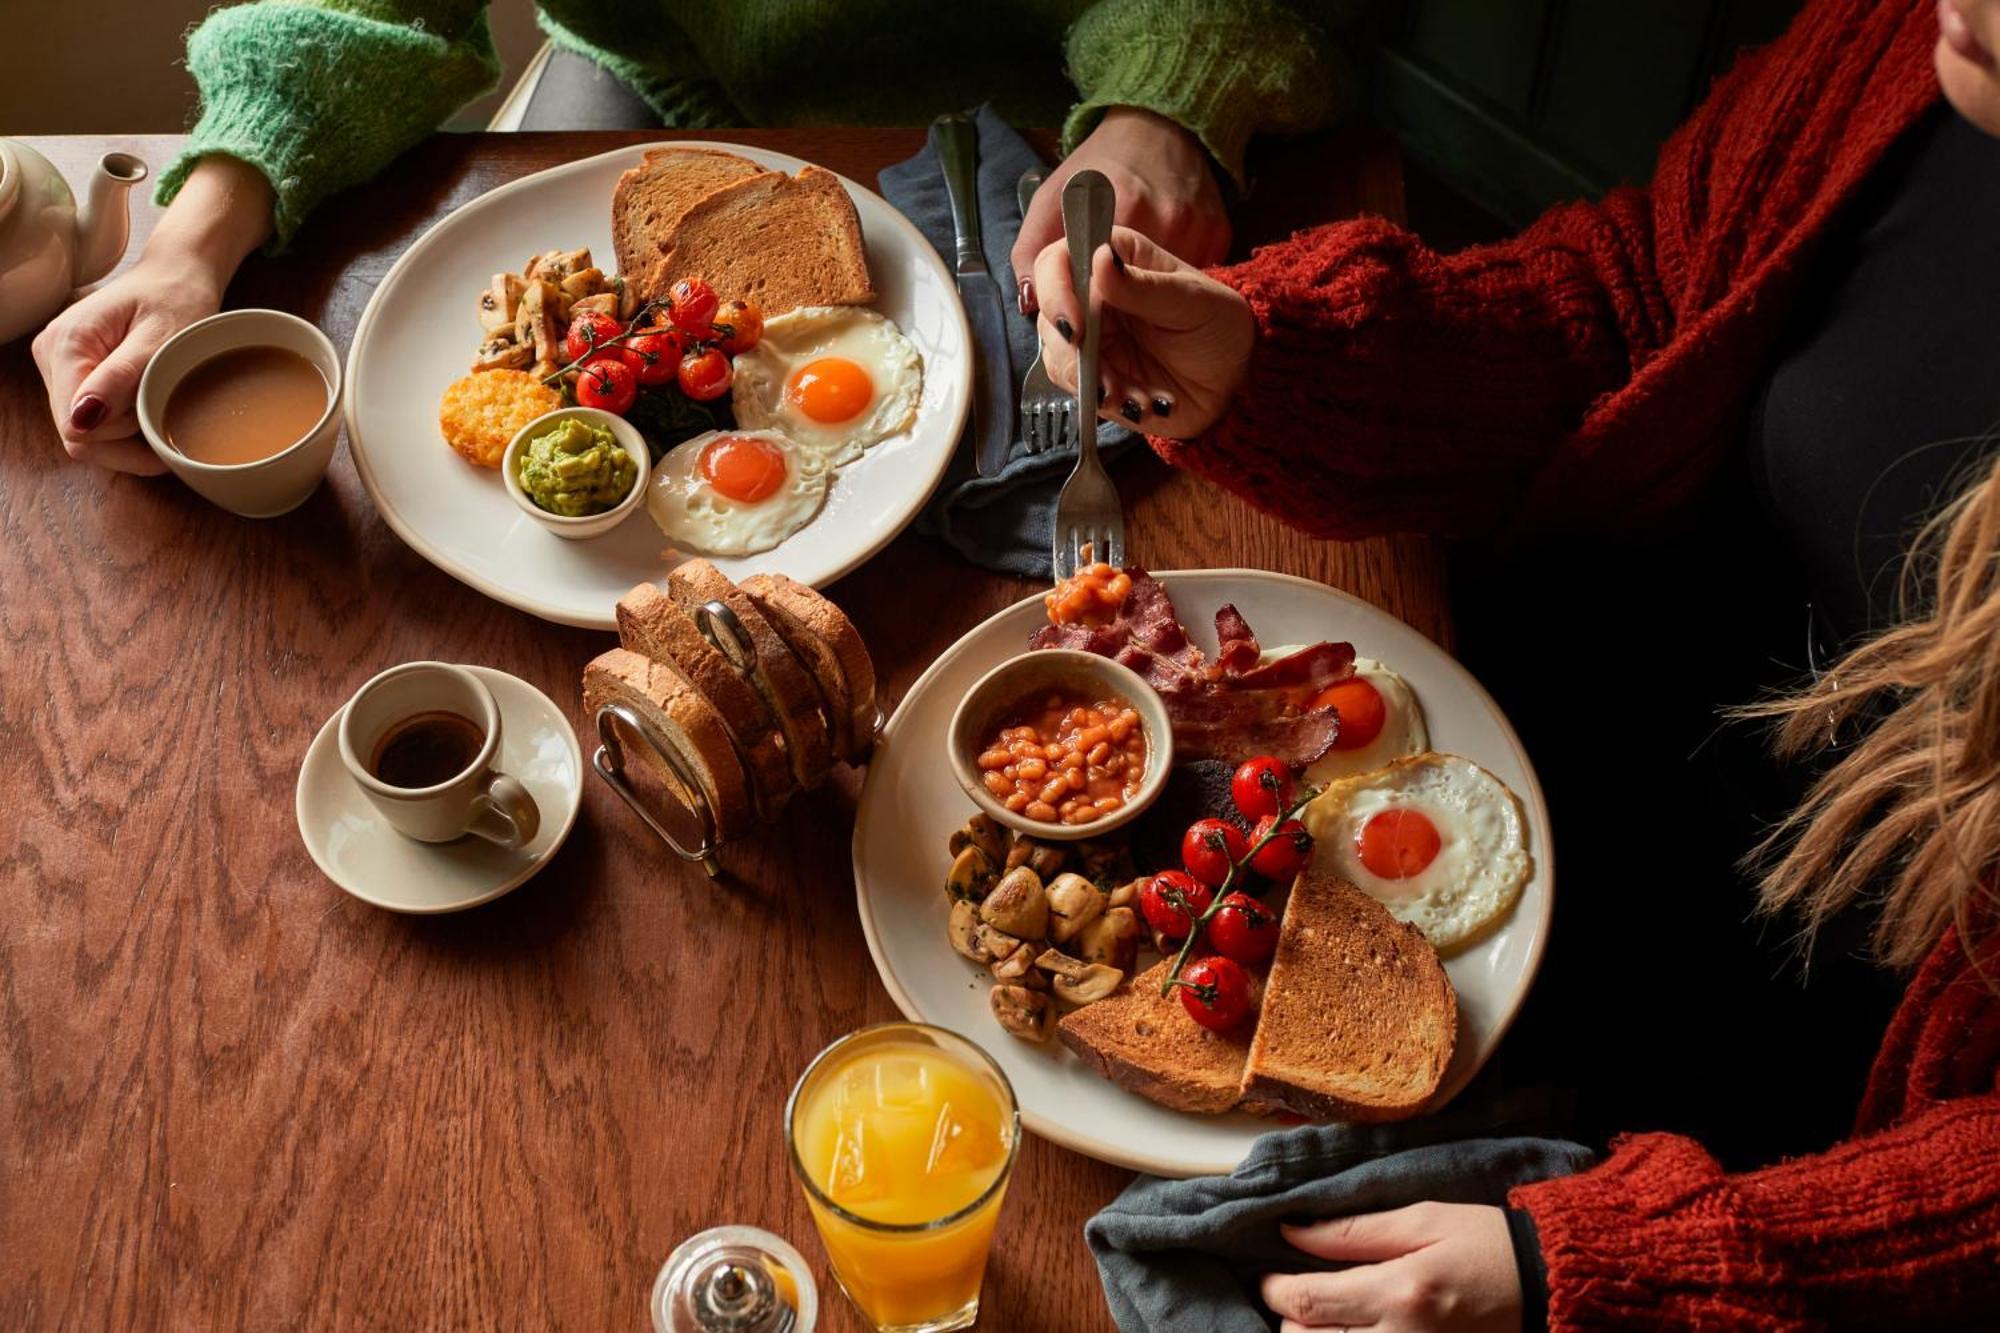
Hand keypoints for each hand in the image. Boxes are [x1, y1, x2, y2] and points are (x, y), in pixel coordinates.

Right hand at [30, 155, 271, 473]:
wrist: (177, 275)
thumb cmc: (176, 299)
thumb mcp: (160, 340)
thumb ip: (121, 378)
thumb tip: (82, 420)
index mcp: (66, 345)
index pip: (75, 427)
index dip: (121, 442)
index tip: (163, 427)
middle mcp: (50, 355)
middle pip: (78, 435)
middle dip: (126, 442)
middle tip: (168, 417)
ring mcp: (57, 365)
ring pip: (85, 432)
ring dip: (127, 437)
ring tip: (162, 409)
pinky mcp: (71, 372)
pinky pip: (92, 418)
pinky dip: (124, 426)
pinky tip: (151, 411)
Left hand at [1011, 106, 1229, 309]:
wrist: (1159, 126)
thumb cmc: (1099, 163)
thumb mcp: (1052, 197)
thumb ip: (1031, 251)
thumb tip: (1028, 302)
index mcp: (1117, 210)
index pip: (1097, 285)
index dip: (1085, 304)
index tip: (1076, 318)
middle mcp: (1162, 218)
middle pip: (1136, 291)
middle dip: (1115, 301)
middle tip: (1103, 295)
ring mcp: (1195, 226)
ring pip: (1166, 289)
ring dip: (1147, 292)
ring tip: (1132, 277)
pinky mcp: (1219, 233)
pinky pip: (1195, 275)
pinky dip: (1175, 279)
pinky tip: (1162, 264)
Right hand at [1031, 225, 1254, 437]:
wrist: (1235, 382)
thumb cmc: (1219, 328)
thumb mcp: (1192, 302)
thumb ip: (1143, 286)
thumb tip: (1098, 259)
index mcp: (1116, 260)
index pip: (1059, 260)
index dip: (1055, 289)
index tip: (1075, 325)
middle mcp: (1094, 297)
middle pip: (1049, 315)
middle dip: (1073, 352)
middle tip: (1106, 378)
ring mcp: (1091, 339)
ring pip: (1059, 357)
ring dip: (1094, 384)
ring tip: (1137, 397)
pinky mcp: (1095, 377)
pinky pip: (1079, 391)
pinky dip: (1107, 402)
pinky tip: (1143, 405)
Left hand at [1260, 1202, 1521, 1332]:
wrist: (1550, 1287)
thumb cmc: (1488, 1245)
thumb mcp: (1423, 1221)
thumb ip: (1353, 1232)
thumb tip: (1293, 1233)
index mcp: (1399, 1293)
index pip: (1308, 1302)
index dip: (1275, 1290)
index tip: (1269, 1276)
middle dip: (1292, 1320)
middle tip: (1295, 1296)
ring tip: (1322, 1315)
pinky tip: (1350, 1329)